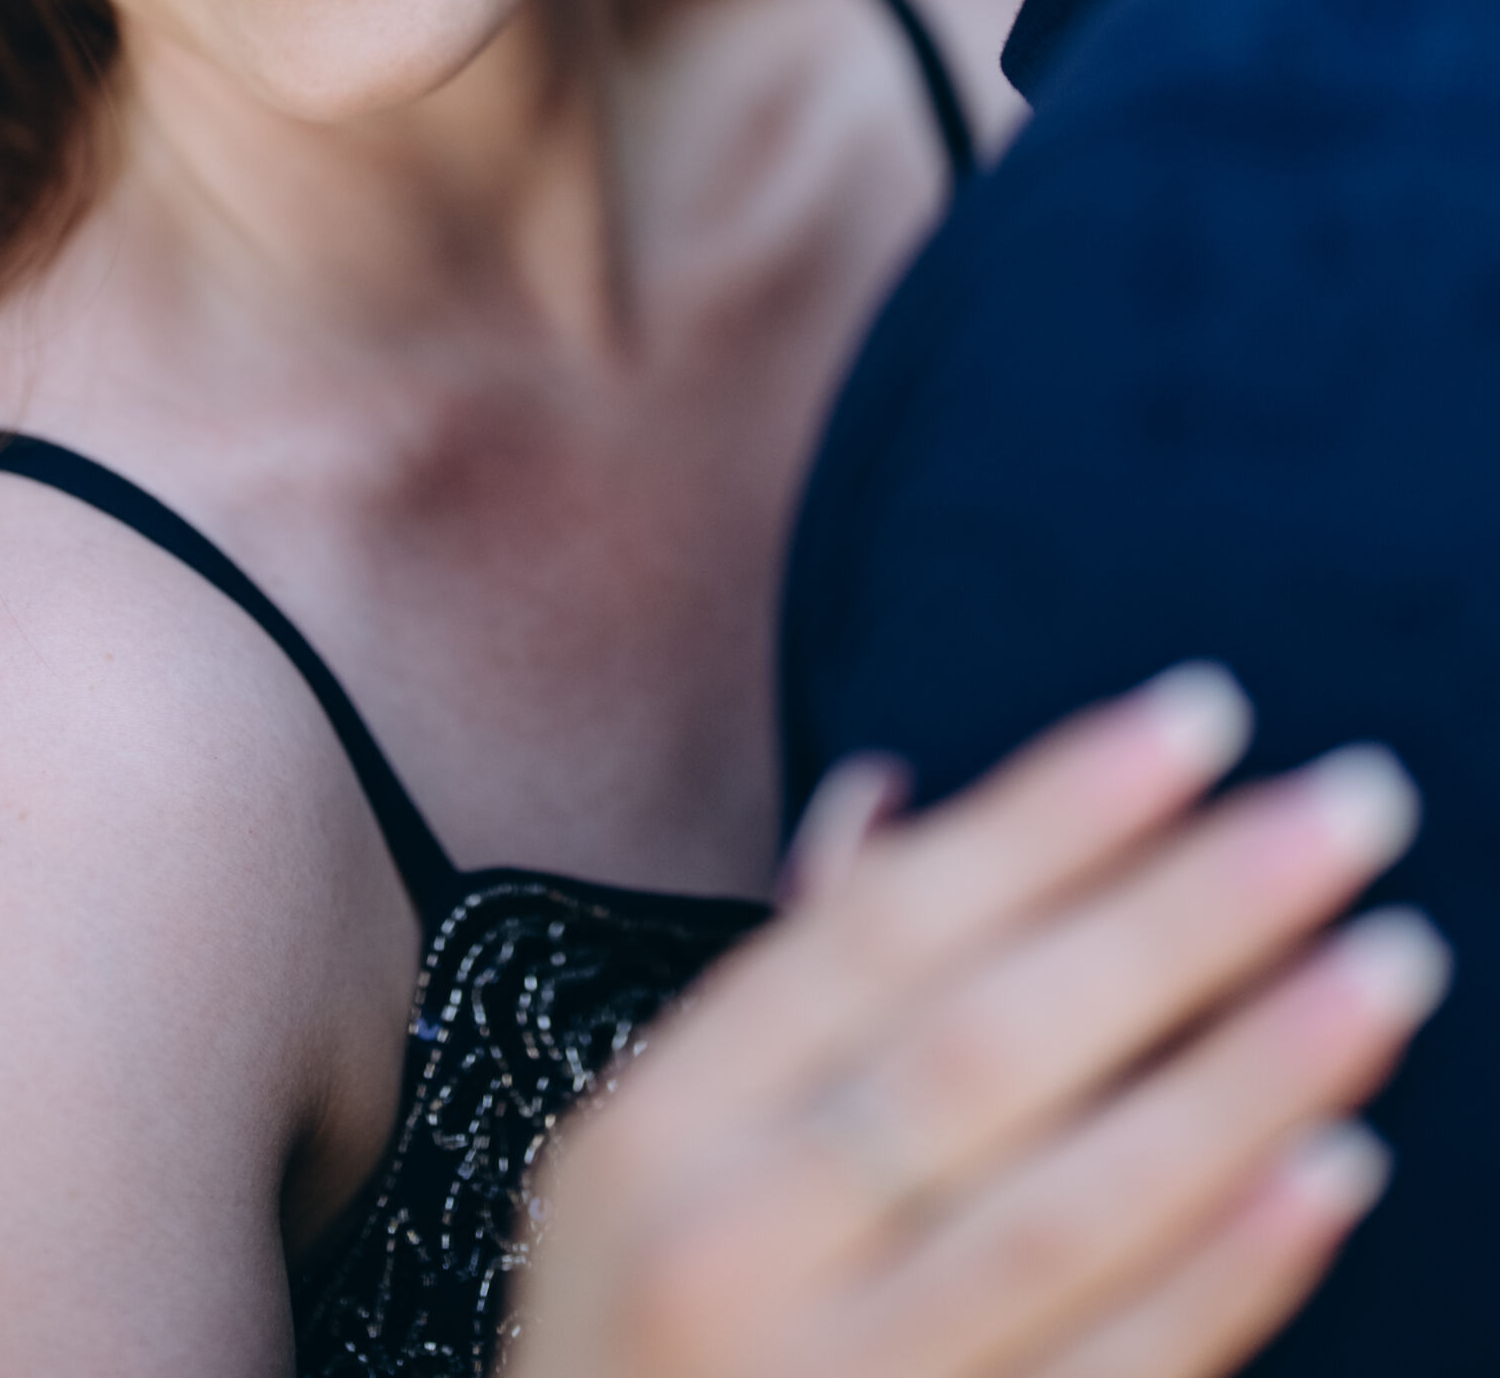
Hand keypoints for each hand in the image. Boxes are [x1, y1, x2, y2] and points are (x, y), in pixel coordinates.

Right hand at [506, 668, 1447, 1377]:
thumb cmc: (642, 1333)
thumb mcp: (651, 1152)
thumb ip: (787, 982)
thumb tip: (893, 797)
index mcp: (659, 1128)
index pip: (878, 930)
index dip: (1045, 813)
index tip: (1202, 714)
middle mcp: (735, 1252)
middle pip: (987, 1049)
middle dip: (1181, 915)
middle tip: (1354, 805)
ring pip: (1070, 1211)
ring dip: (1244, 1079)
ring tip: (1387, 961)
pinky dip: (1228, 1274)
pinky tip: (1337, 1165)